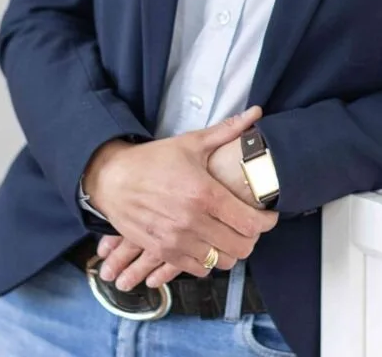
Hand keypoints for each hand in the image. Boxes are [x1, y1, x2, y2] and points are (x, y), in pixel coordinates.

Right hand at [85, 106, 276, 289]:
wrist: (112, 179)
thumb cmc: (154, 159)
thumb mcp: (191, 142)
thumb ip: (227, 130)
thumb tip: (256, 112)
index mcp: (203, 193)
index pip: (249, 222)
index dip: (266, 222)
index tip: (269, 216)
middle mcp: (192, 221)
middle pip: (240, 247)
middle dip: (252, 237)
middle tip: (250, 225)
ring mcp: (176, 240)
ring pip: (221, 262)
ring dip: (231, 251)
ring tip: (230, 235)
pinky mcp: (162, 252)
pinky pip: (197, 270)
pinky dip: (208, 261)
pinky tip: (208, 244)